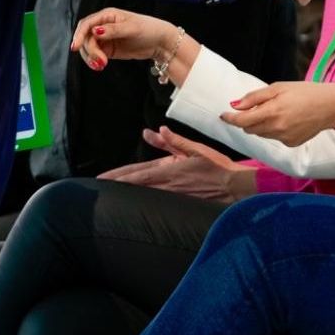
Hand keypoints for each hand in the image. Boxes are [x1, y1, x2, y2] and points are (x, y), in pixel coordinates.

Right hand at [70, 8, 181, 68]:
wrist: (159, 42)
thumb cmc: (148, 29)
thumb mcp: (132, 28)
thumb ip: (113, 30)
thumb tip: (95, 31)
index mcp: (107, 15)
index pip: (87, 24)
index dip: (79, 35)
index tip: (75, 47)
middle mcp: (103, 26)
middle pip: (85, 38)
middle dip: (89, 50)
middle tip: (100, 61)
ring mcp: (104, 38)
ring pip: (88, 48)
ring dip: (91, 58)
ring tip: (102, 65)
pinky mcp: (108, 49)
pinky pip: (95, 55)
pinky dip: (95, 61)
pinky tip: (101, 65)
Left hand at [98, 126, 255, 202]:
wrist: (235, 188)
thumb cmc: (218, 167)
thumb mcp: (195, 149)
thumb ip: (173, 141)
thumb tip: (155, 130)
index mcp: (170, 169)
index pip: (138, 173)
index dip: (119, 176)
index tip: (102, 178)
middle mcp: (168, 184)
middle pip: (137, 185)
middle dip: (117, 184)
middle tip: (98, 185)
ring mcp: (173, 196)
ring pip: (144, 194)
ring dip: (127, 193)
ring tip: (110, 194)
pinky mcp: (180, 204)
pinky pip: (157, 201)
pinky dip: (143, 200)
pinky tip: (134, 203)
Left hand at [219, 80, 334, 145]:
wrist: (330, 106)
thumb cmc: (305, 92)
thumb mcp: (278, 87)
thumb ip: (255, 97)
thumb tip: (235, 105)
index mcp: (272, 112)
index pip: (242, 121)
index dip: (230, 118)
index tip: (223, 115)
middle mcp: (277, 129)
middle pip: (250, 129)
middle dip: (247, 120)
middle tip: (255, 108)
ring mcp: (284, 138)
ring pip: (261, 134)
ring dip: (260, 125)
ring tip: (275, 111)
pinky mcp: (291, 144)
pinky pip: (274, 138)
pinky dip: (274, 130)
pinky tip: (286, 120)